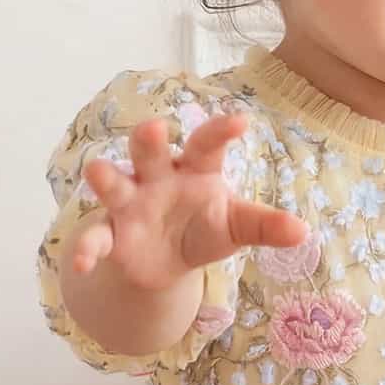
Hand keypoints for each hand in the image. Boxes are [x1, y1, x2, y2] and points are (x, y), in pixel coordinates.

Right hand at [71, 112, 309, 291]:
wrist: (167, 262)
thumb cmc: (204, 228)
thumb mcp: (236, 227)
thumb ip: (264, 226)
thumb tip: (302, 232)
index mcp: (194, 170)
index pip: (207, 145)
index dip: (219, 132)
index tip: (239, 122)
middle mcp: (157, 178)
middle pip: (151, 152)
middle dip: (150, 140)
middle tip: (155, 128)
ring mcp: (130, 204)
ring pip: (115, 184)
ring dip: (106, 178)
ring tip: (99, 173)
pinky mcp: (111, 233)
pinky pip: (96, 237)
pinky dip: (87, 247)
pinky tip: (82, 261)